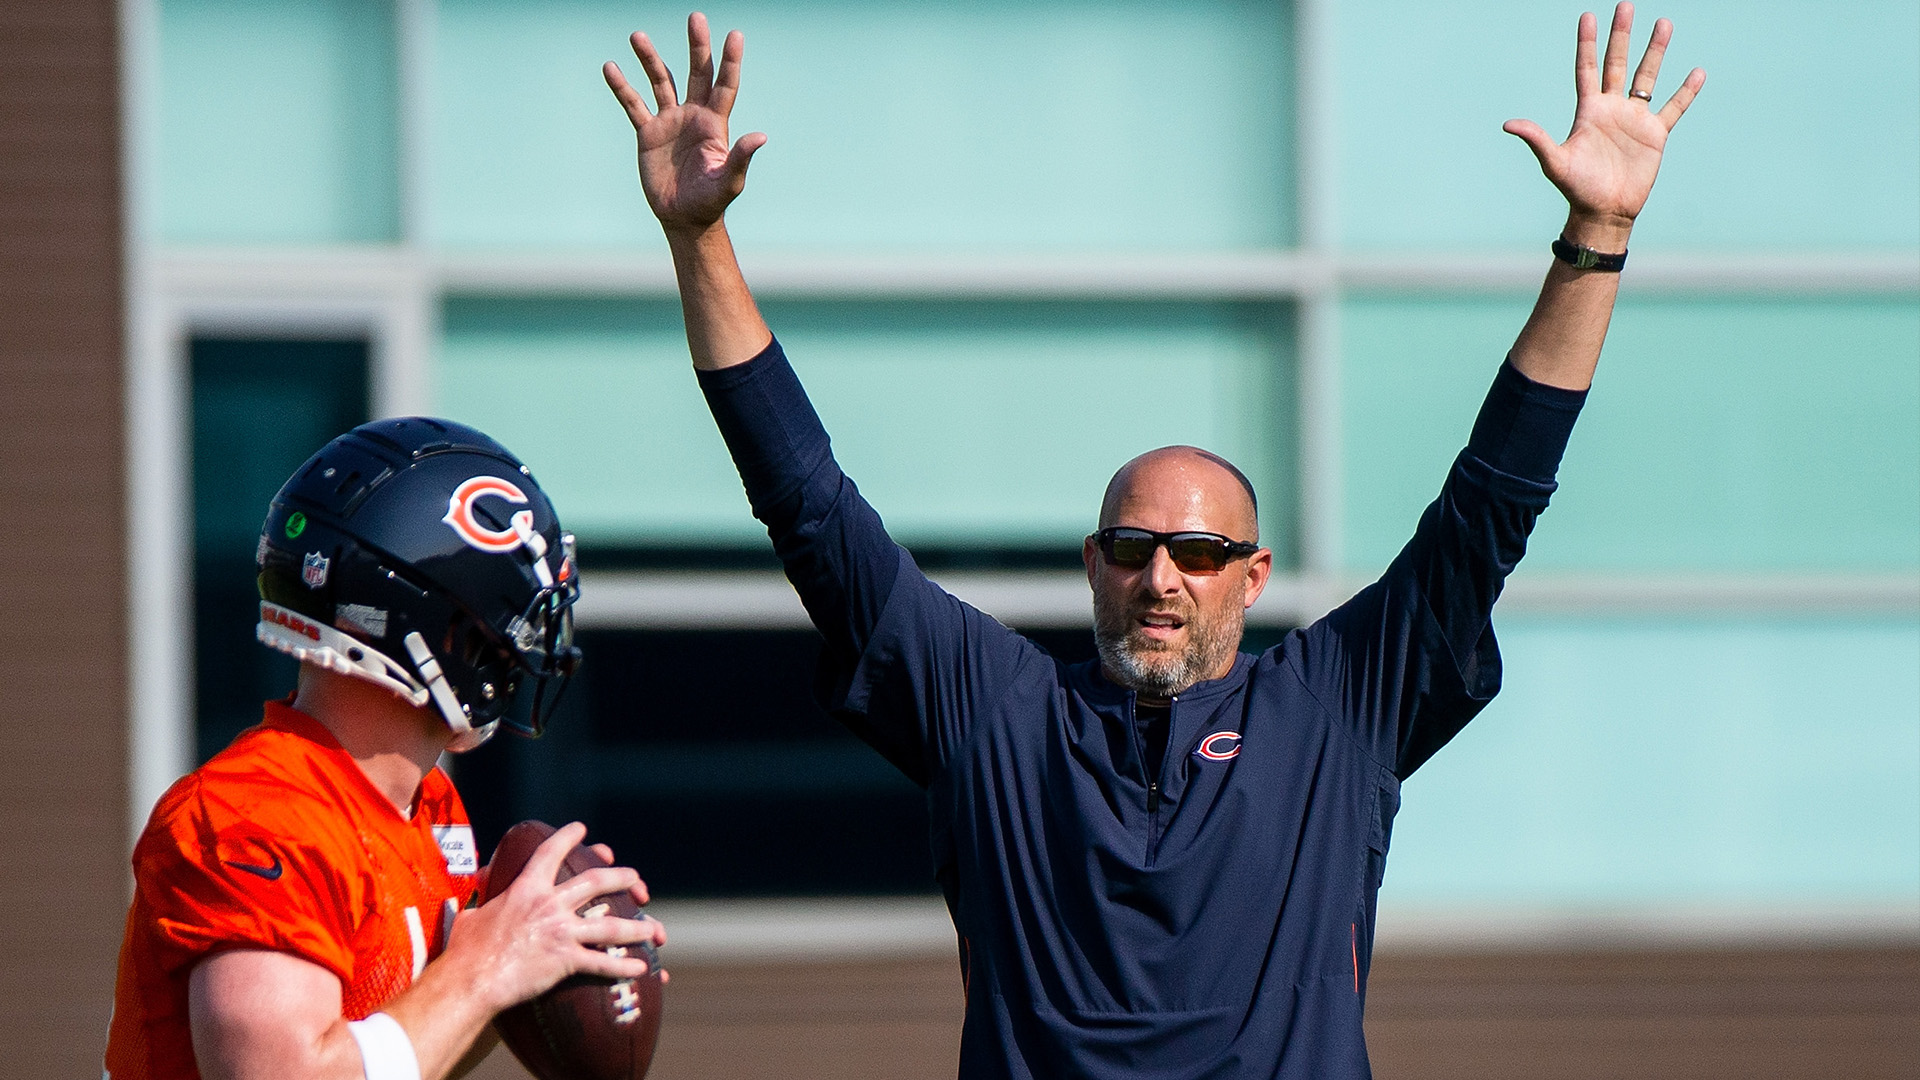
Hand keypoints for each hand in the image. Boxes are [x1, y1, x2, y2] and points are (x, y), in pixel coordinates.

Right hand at [448, 822, 665, 1013]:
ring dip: (638, 926)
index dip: (568, 838)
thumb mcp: (472, 914)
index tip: (582, 829)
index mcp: (526, 889)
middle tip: (636, 879)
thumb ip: (484, 896)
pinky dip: (623, 966)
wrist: (472, 980)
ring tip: (655, 929)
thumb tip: (481, 881)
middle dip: (621, 878)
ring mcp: (561, 932)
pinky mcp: (566, 959)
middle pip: (596, 882)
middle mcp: (550, 905)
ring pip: (611, 924)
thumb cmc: (466, 950)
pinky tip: (641, 967)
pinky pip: (602, 963)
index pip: (551, 853)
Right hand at [604, 13, 766, 236]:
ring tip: (637, 35)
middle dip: (697, 46)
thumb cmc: (710, 202)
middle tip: (696, 17)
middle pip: (697, 72)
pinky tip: (611, 68)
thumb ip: (741, 157)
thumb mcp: (729, 181)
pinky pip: (633, 104)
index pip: (724, 85)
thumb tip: (761, 136)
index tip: (735, 34)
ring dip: (650, 59)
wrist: (683, 217)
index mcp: (715, 123)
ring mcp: (670, 121)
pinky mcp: (648, 133)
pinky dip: (622, 87)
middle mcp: (693, 115)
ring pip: (661, 81)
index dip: (730, 61)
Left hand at [1503, 3, 1704, 244]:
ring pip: (1646, 77)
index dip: (1587, 43)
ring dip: (1655, 52)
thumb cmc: (1577, 189)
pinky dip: (1686, 92)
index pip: (1587, 68)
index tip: (1588, 16)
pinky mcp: (1655, 134)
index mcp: (1588, 111)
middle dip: (1621, 35)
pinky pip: (1674, 108)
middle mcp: (1612, 109)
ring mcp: (1634, 119)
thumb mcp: (1555, 162)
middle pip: (1617, 63)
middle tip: (1625, 5)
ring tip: (1664, 23)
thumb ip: (1537, 139)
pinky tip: (1697, 72)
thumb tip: (1508, 124)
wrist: (1604, 212)